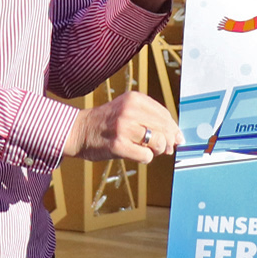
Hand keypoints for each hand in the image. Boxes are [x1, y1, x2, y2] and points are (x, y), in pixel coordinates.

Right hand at [63, 90, 180, 163]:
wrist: (79, 131)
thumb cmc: (107, 123)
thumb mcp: (127, 109)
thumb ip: (150, 118)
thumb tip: (177, 137)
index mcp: (134, 99)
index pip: (165, 115)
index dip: (174, 129)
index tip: (177, 138)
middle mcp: (130, 110)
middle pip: (164, 129)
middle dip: (168, 142)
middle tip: (164, 149)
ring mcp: (123, 127)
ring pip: (158, 142)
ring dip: (156, 150)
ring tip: (147, 149)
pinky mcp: (118, 145)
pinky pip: (146, 155)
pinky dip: (145, 158)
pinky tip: (135, 154)